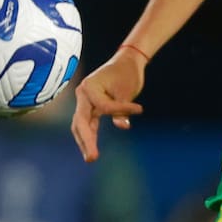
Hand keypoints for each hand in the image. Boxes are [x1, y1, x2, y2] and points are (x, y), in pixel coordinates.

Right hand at [70, 47, 145, 162]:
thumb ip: (122, 110)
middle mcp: (83, 94)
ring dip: (85, 141)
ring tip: (91, 158)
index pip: (103, 106)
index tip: (140, 108)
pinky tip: (91, 150)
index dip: (121, 109)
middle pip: (80, 121)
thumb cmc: (126, 73)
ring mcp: (85, 101)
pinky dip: (90, 135)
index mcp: (89, 87)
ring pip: (81, 124)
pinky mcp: (90, 106)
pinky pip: (88, 123)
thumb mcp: (127, 91)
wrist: (126, 62)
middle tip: (92, 158)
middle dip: (86, 140)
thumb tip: (122, 126)